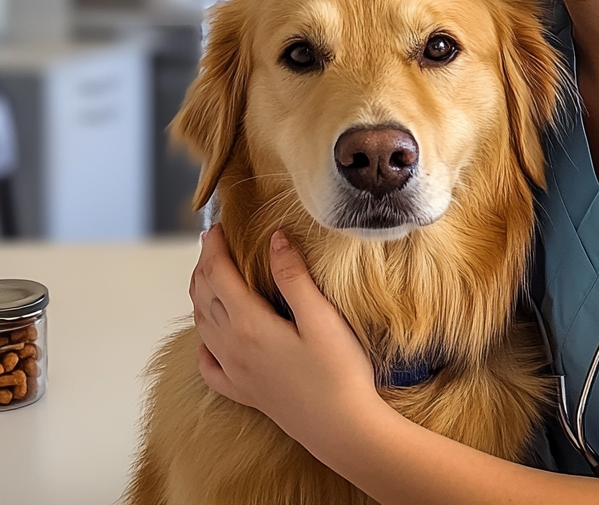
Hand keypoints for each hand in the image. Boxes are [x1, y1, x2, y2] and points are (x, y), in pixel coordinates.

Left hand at [189, 225, 378, 444]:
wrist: (342, 428)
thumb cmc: (339, 372)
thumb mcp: (321, 317)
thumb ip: (294, 277)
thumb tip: (274, 238)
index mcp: (249, 325)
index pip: (218, 276)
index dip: (214, 248)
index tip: (217, 227)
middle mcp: (233, 348)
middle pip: (204, 299)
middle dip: (204, 267)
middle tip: (213, 244)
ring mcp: (236, 373)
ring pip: (203, 327)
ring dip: (200, 298)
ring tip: (208, 277)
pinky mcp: (245, 392)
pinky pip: (210, 366)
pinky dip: (204, 345)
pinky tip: (210, 340)